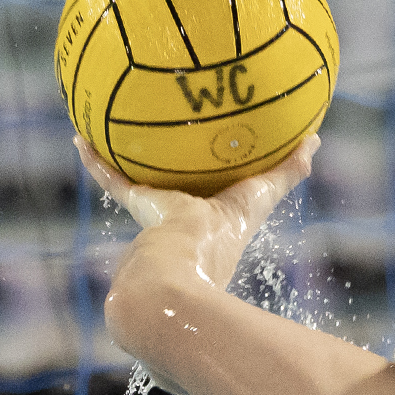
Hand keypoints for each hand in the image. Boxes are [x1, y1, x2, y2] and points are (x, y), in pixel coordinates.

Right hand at [74, 131, 319, 245]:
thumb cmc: (225, 234)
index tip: (210, 154)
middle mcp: (181, 214)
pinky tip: (80, 137)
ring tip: (106, 130)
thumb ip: (289, 171)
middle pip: (173, 183)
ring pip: (137, 179)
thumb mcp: (263, 195)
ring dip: (122, 157)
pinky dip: (95, 160)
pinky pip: (111, 178)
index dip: (214, 175)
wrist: (183, 264)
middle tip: (156, 135)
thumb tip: (314, 140)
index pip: (213, 192)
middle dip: (167, 165)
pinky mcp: (134, 205)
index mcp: (211, 214)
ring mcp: (155, 211)